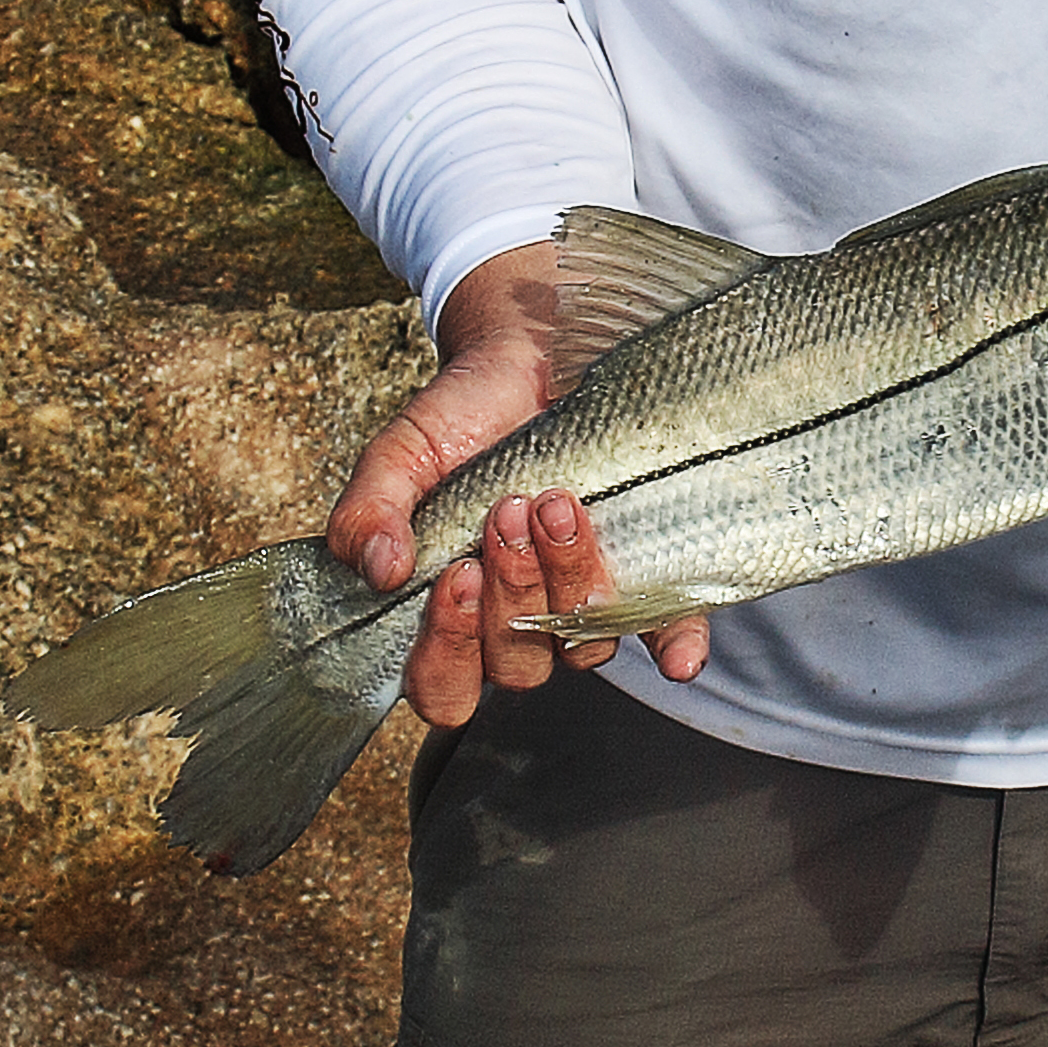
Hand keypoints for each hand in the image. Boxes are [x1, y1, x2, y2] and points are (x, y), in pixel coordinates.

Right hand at [324, 240, 712, 724]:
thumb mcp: (400, 456)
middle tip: (509, 511)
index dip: (449, 652)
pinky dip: (671, 646)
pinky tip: (678, 657)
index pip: (443, 686)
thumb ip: (369, 513)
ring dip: (570, 581)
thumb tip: (380, 571)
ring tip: (558, 503)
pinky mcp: (644, 576)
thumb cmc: (461, 419)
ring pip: (581, 644)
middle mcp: (519, 625)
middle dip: (514, 590)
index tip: (458, 574)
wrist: (528, 360)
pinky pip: (665, 629)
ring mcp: (580, 606)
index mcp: (454, 614)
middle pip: (517, 666)